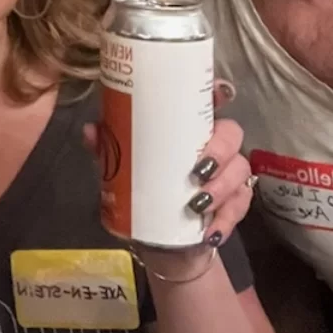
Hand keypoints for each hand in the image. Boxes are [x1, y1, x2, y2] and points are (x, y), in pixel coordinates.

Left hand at [81, 81, 252, 280]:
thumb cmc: (142, 189)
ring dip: (222, 187)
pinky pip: (241, 207)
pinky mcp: (234, 204)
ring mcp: (228, 174)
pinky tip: (211, 230)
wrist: (159, 239)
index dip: (218, 93)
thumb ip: (106, 149)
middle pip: (231, 134)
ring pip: (239, 170)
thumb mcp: (119, 168)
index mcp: (188, 129)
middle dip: (219, 150)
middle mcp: (214, 146)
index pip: (208, 102)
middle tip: (198, 170)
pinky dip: (226, 219)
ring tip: (198, 203)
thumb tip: (92, 131)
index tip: (219, 94)